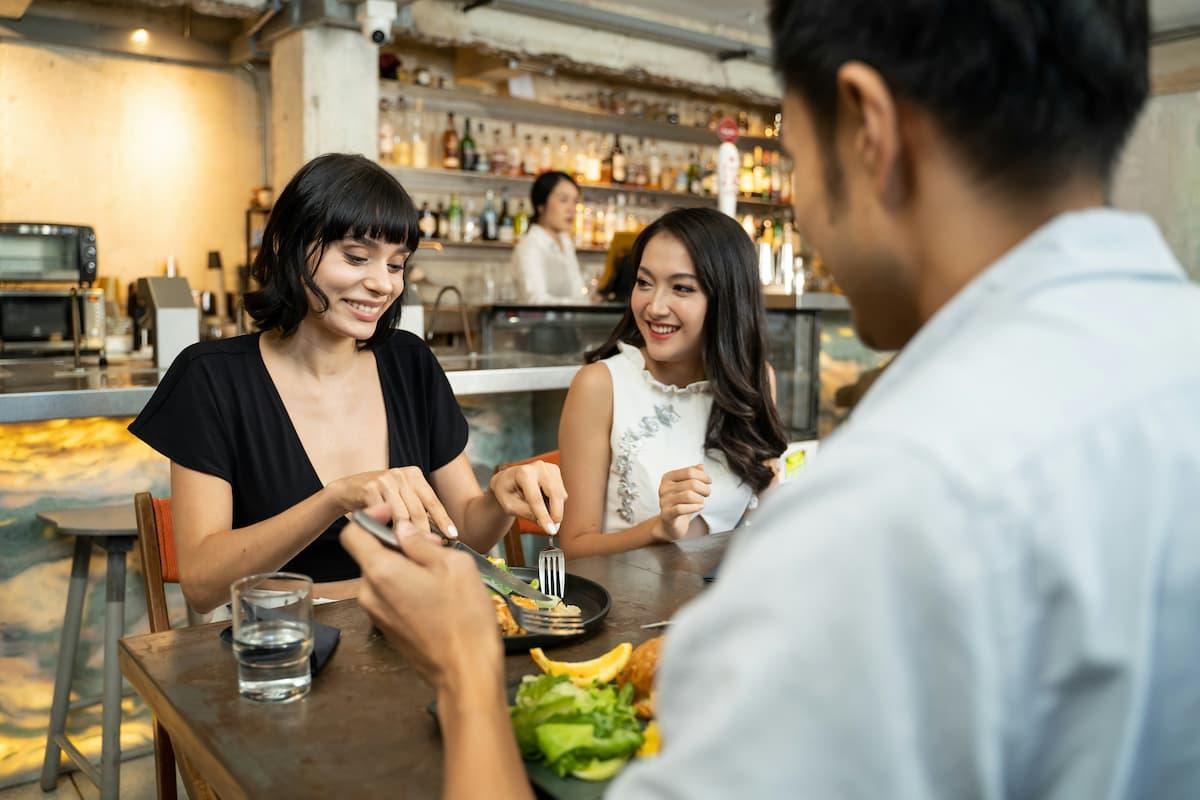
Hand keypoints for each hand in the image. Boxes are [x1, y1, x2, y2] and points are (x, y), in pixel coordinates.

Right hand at [327, 466, 456, 537]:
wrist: (346, 490)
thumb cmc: (379, 497)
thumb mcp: (401, 495)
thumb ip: (417, 507)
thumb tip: (439, 532)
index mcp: (414, 474)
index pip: (433, 501)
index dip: (444, 520)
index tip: (452, 536)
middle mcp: (401, 474)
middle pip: (418, 511)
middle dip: (425, 533)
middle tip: (431, 550)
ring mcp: (385, 480)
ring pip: (402, 516)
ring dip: (406, 535)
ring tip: (412, 550)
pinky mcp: (369, 489)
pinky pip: (384, 515)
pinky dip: (387, 530)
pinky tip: (390, 540)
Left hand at [340, 505, 502, 691]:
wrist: (466, 671)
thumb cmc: (464, 617)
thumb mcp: (453, 565)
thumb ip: (421, 543)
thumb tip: (403, 529)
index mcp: (381, 572)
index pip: (353, 533)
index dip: (371, 517)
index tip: (394, 514)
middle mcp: (369, 593)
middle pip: (371, 555)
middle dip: (398, 544)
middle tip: (434, 547)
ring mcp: (376, 614)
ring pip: (382, 576)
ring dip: (404, 566)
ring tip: (439, 573)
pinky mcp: (387, 629)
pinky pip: (388, 596)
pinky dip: (405, 587)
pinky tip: (435, 595)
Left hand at [488, 460, 566, 534]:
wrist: (508, 479)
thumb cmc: (507, 493)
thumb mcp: (509, 506)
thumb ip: (526, 513)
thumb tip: (544, 522)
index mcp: (523, 473)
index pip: (536, 498)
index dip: (543, 516)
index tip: (550, 531)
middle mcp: (538, 467)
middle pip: (554, 493)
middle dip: (556, 513)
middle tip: (553, 529)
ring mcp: (549, 467)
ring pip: (561, 494)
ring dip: (555, 509)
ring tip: (541, 513)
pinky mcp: (556, 471)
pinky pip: (562, 492)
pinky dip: (556, 503)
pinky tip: (544, 503)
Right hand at [653, 464, 710, 541]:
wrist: (670, 524)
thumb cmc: (680, 504)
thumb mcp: (687, 487)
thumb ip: (693, 475)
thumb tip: (701, 466)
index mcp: (668, 478)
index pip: (689, 471)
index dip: (703, 476)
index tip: (709, 481)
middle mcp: (664, 488)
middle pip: (691, 483)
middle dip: (704, 489)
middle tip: (707, 493)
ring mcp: (664, 501)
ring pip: (688, 495)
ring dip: (700, 499)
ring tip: (701, 502)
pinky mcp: (666, 514)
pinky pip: (681, 509)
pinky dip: (694, 508)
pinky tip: (699, 508)